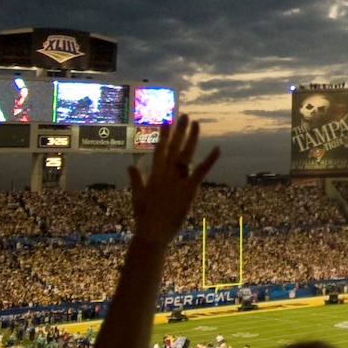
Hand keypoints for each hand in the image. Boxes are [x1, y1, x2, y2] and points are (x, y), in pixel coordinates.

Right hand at [128, 113, 220, 246]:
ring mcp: (177, 180)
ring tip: (196, 123)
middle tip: (184, 115)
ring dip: (191, 138)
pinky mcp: (188, 189)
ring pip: (185, 154)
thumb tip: (130, 165)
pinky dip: (210, 159)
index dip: (164, 134)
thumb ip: (136, 179)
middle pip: (173, 147)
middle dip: (179, 130)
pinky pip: (201, 171)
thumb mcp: (137, 196)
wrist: (152, 232)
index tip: (167, 121)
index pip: (159, 149)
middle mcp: (165, 173)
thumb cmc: (144, 217)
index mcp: (154, 174)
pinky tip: (217, 148)